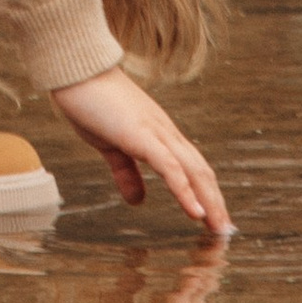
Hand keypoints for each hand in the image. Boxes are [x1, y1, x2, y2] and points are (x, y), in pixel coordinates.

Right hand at [51, 67, 231, 234]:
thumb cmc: (90, 102)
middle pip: (201, 171)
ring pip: (193, 171)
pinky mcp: (142, 135)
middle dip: (215, 202)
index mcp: (159, 134)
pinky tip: (195, 213)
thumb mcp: (109, 145)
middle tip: (225, 232)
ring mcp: (156, 132)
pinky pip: (170, 167)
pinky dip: (185, 191)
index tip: (215, 218)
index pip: (192, 167)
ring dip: (209, 201)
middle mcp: (165, 132)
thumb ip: (125, 171)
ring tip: (219, 228)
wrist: (76, 70)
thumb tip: (138, 200)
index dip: (206, 192)